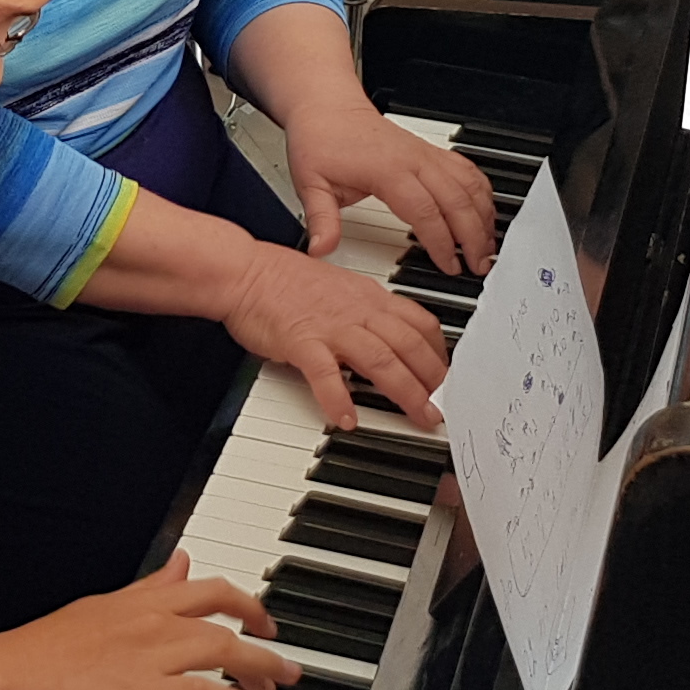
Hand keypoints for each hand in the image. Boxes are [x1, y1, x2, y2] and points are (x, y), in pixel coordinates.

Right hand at [0, 555, 299, 689]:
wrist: (5, 677)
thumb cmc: (36, 653)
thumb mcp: (95, 609)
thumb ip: (142, 589)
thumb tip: (177, 564)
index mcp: (134, 600)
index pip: (198, 584)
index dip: (236, 597)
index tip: (253, 610)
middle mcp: (149, 619)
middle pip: (224, 606)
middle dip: (260, 621)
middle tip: (278, 642)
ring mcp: (152, 653)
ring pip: (227, 648)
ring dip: (262, 665)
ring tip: (280, 681)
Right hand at [221, 239, 449, 429]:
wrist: (244, 271)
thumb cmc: (283, 281)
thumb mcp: (340, 289)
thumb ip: (366, 312)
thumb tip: (388, 338)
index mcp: (369, 298)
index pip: (420, 323)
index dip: (439, 353)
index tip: (445, 376)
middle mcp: (357, 311)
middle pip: (409, 345)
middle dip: (433, 379)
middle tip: (445, 406)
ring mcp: (331, 326)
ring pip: (381, 359)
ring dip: (406, 391)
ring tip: (420, 416)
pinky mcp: (301, 340)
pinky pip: (325, 373)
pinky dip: (338, 398)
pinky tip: (347, 419)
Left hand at [277, 94, 499, 276]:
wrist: (327, 107)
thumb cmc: (321, 140)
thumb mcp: (309, 184)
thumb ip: (321, 220)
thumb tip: (321, 250)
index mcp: (388, 170)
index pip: (425, 212)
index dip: (442, 243)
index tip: (449, 266)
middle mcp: (414, 160)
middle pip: (457, 200)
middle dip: (473, 237)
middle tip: (478, 266)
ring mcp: (426, 154)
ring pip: (469, 184)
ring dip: (483, 216)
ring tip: (487, 246)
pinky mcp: (431, 151)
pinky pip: (468, 170)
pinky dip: (482, 193)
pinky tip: (485, 213)